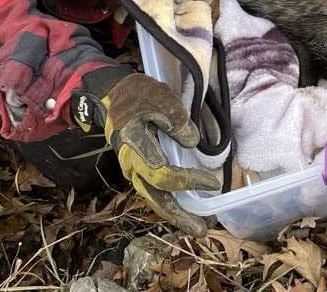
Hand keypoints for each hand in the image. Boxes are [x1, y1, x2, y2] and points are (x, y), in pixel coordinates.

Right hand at [73, 66, 220, 235]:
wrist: (112, 96)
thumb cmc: (137, 95)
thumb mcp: (159, 98)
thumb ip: (176, 120)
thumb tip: (192, 143)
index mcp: (134, 147)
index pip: (162, 173)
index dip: (188, 180)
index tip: (214, 182)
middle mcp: (131, 164)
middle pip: (155, 196)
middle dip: (179, 215)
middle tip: (201, 230)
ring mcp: (133, 169)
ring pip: (153, 197)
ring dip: (174, 213)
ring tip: (196, 227)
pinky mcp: (138, 168)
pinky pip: (154, 189)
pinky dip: (169, 201)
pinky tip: (184, 208)